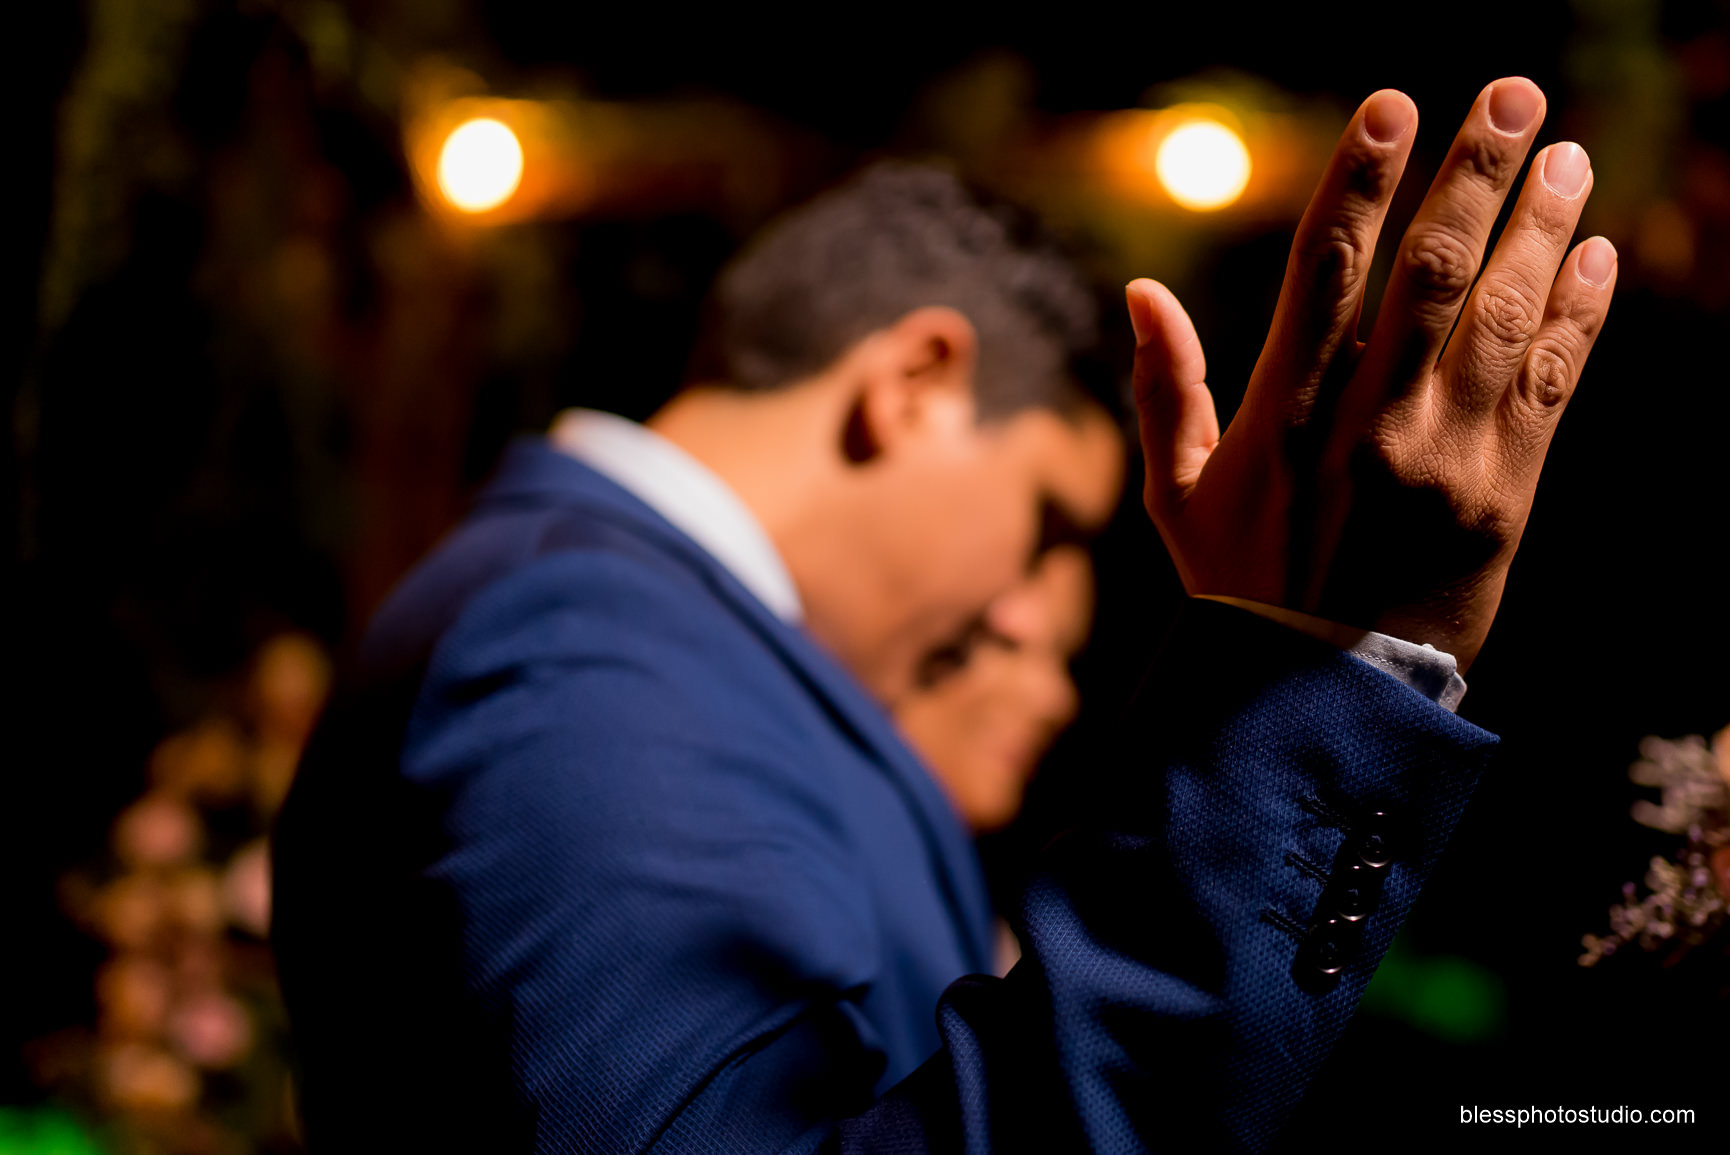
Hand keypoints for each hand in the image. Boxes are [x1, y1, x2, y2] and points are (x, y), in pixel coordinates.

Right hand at [1127, 79, 1614, 670]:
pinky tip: (1597, 252)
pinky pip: (1553, 383)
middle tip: (1512, 93)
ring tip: (1565, 154)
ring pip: (1505, 318)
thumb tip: (1138, 291)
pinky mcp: (1505, 491)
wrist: (1327, 693)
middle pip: (1432, 276)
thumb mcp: (1177, 494)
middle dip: (1475, 175)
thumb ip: (1164, 387)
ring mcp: (1445, 458)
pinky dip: (1580, 312)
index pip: (1323, 274)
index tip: (1391, 107)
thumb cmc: (1243, 583)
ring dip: (1542, 227)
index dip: (1358, 185)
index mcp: (1284, 415)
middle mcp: (1370, 425)